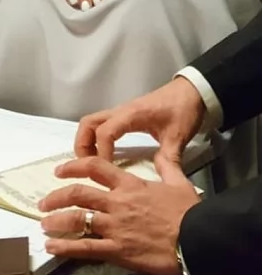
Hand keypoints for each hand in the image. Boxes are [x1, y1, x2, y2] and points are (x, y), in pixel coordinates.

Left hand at [39, 157, 199, 274]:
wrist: (199, 240)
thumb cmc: (189, 212)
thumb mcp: (179, 183)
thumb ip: (167, 166)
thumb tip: (163, 154)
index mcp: (129, 185)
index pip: (95, 168)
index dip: (73, 166)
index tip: (60, 170)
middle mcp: (116, 203)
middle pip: (77, 194)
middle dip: (56, 197)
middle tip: (43, 203)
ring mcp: (114, 226)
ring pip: (77, 219)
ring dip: (56, 221)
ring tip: (44, 224)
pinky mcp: (117, 249)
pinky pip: (86, 247)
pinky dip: (66, 248)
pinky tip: (52, 247)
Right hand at [75, 77, 205, 162]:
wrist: (192, 91)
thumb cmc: (183, 109)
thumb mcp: (178, 136)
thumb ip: (169, 158)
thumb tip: (163, 183)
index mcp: (132, 115)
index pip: (105, 132)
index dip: (102, 152)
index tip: (107, 169)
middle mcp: (120, 112)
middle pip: (87, 123)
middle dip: (83, 145)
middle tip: (87, 166)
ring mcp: (119, 112)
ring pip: (89, 123)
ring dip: (85, 141)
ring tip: (91, 162)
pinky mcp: (122, 115)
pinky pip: (99, 125)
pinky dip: (93, 138)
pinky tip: (102, 154)